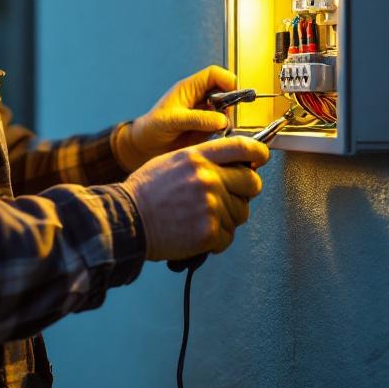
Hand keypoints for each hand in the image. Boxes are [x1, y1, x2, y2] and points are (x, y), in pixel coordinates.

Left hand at [112, 65, 235, 171]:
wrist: (144, 146)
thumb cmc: (151, 128)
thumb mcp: (172, 121)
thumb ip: (197, 119)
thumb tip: (222, 120)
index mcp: (189, 88)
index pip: (214, 75)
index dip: (227, 81)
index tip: (234, 95)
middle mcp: (199, 98)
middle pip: (225, 91)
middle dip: (230, 103)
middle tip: (227, 117)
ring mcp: (204, 113)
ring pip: (226, 110)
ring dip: (227, 119)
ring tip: (218, 130)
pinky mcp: (206, 128)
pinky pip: (222, 126)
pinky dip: (223, 131)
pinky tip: (215, 138)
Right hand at [121, 136, 268, 261]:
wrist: (126, 221)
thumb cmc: (146, 193)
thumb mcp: (172, 162)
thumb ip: (203, 159)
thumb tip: (232, 163)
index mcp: (197, 157)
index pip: (242, 147)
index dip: (258, 152)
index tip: (262, 157)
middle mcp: (208, 178)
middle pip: (251, 182)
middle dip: (245, 192)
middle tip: (229, 199)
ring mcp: (210, 205)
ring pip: (241, 213)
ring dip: (227, 219)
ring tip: (201, 218)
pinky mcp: (209, 231)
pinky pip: (228, 237)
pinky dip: (216, 240)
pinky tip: (196, 234)